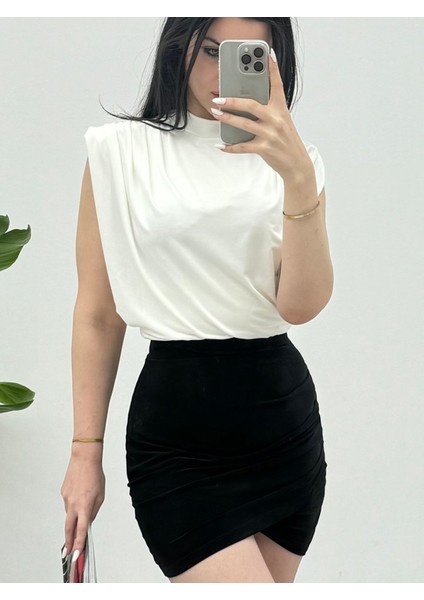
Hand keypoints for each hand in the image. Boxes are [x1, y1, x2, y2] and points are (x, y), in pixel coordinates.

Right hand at [60, 450, 104, 560]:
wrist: (84, 458)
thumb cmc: (95, 475)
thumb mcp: (100, 496)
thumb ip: (93, 511)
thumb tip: (87, 521)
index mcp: (84, 506)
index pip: (80, 530)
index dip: (78, 544)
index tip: (76, 554)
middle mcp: (72, 504)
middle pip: (68, 528)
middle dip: (68, 541)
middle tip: (68, 551)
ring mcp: (66, 498)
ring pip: (70, 513)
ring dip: (75, 514)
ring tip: (85, 500)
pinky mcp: (62, 492)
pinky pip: (69, 502)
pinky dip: (74, 502)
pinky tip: (80, 492)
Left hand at [211, 50, 314, 184]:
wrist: (297, 163)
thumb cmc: (287, 141)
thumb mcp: (282, 122)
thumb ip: (269, 111)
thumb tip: (247, 104)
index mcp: (281, 109)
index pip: (277, 85)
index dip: (272, 69)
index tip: (267, 54)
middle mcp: (276, 119)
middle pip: (251, 105)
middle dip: (232, 101)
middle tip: (218, 98)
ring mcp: (270, 134)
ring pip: (244, 123)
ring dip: (227, 118)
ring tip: (216, 113)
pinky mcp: (264, 148)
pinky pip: (243, 147)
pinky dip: (230, 147)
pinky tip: (221, 145)